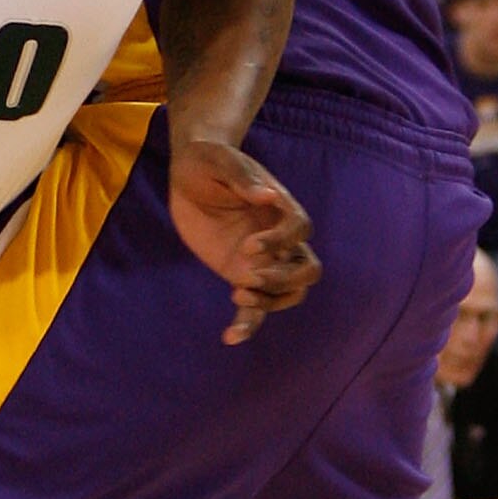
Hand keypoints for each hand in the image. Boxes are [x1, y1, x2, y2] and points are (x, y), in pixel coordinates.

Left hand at [168, 137, 320, 344]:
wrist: (189, 176)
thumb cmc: (208, 161)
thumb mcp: (218, 160)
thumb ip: (242, 175)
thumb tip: (267, 194)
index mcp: (280, 207)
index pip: (301, 230)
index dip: (281, 242)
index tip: (249, 245)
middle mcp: (278, 238)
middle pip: (308, 270)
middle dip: (284, 279)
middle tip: (248, 276)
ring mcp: (263, 260)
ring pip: (290, 293)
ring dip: (270, 302)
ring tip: (237, 295)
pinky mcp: (241, 275)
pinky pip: (255, 309)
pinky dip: (247, 325)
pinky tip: (229, 338)